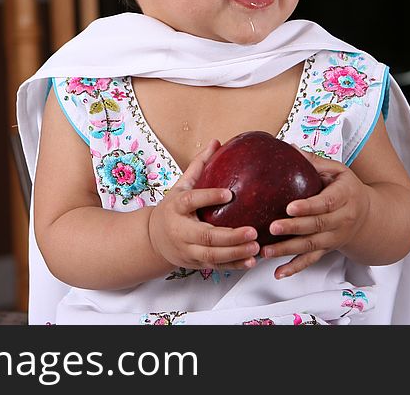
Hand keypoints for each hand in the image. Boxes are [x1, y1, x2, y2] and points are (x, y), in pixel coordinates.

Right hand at [148, 139, 259, 271]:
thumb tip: (215, 142)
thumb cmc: (171, 210)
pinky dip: (233, 265)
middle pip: (205, 236)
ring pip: (212, 256)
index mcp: (176, 208)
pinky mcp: (195, 263)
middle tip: (252, 231)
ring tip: (256, 247)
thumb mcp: (180, 187)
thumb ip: (198, 166)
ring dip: (235, 253)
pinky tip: (250, 261)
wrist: (153, 239)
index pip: (191, 201)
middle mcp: (181, 231)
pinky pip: (216, 266)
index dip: (209, 197)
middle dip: (230, 237)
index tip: (229, 194)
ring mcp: (188, 250)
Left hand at [261, 149, 370, 278]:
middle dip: (293, 228)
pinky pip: (311, 261)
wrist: (370, 216)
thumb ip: (314, 161)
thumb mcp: (338, 170)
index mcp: (344, 197)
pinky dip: (294, 269)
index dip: (308, 206)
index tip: (289, 207)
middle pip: (316, 227)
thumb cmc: (348, 188)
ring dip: (287, 251)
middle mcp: (341, 220)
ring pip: (310, 246)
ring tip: (266, 251)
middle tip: (272, 227)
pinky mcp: (327, 250)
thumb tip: (288, 146)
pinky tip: (278, 273)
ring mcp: (334, 238)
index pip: (326, 203)